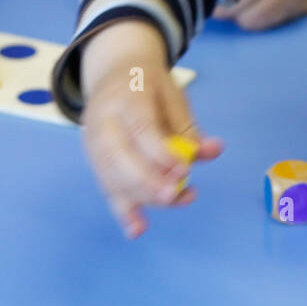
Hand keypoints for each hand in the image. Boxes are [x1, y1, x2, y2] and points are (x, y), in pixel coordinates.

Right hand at [79, 20, 223, 237]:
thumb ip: (188, 127)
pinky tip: (137, 229)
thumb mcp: (172, 95)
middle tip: (175, 193)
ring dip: (145, 197)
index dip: (160, 153)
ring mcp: (94, 144)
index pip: (139, 129)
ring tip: (180, 199)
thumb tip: (211, 151)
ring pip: (114, 178)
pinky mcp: (96, 163)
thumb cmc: (149, 87)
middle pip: (120, 158)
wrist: (113, 75)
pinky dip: (124, 211)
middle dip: (148, 181)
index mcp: (124, 96)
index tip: (184, 170)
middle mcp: (103, 121)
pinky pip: (109, 189)